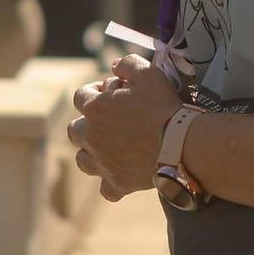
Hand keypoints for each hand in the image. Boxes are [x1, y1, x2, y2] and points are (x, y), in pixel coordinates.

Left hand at [67, 54, 183, 202]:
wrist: (179, 144)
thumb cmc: (162, 106)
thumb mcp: (148, 73)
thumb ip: (127, 64)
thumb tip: (114, 66)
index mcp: (95, 109)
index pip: (80, 96)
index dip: (94, 91)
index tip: (110, 90)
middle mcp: (92, 137)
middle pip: (74, 130)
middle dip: (86, 122)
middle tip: (108, 119)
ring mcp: (103, 163)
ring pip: (83, 160)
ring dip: (91, 152)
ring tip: (109, 147)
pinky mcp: (118, 184)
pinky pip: (106, 190)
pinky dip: (111, 183)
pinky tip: (122, 176)